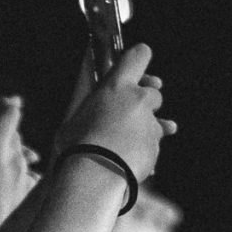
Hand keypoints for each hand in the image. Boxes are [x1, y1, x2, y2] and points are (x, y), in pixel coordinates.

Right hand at [0, 97, 38, 231]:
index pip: (10, 112)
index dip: (4, 104)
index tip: (0, 103)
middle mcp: (17, 163)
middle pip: (13, 134)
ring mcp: (26, 179)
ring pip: (18, 156)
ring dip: (4, 159)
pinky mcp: (30, 195)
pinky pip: (22, 176)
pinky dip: (11, 178)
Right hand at [56, 42, 173, 185]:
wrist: (95, 176)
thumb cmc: (77, 145)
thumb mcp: (74, 119)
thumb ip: (90, 109)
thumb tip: (90, 113)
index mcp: (117, 86)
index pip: (139, 56)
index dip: (139, 60)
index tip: (136, 71)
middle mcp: (139, 100)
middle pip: (153, 93)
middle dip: (144, 103)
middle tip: (128, 114)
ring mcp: (150, 125)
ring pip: (156, 123)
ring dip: (146, 130)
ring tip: (129, 143)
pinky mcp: (155, 148)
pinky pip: (152, 146)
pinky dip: (144, 151)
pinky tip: (129, 160)